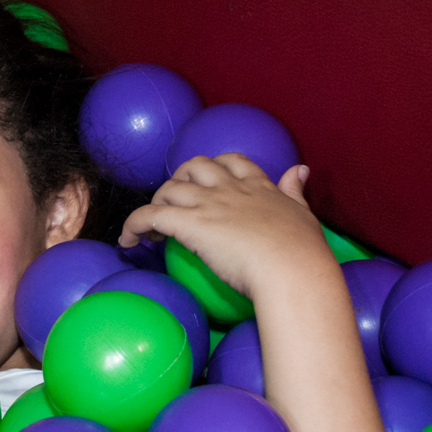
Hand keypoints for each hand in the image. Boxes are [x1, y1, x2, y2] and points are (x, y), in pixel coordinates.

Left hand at [119, 154, 328, 299]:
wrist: (291, 269)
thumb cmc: (302, 252)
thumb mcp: (304, 214)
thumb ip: (296, 191)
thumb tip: (300, 170)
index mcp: (258, 186)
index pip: (231, 161)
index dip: (214, 167)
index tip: (207, 183)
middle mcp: (230, 188)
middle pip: (193, 167)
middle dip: (179, 180)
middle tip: (176, 206)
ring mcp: (208, 204)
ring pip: (168, 187)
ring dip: (155, 203)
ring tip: (151, 228)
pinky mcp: (190, 224)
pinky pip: (150, 215)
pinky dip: (132, 225)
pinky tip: (127, 240)